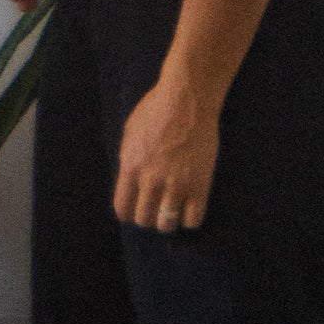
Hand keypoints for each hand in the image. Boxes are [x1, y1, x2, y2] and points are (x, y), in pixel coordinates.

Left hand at [113, 72, 218, 231]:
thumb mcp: (130, 132)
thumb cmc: (157, 109)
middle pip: (144, 220)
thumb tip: (128, 180)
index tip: (137, 210)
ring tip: (172, 211)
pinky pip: (193, 220)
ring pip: (167, 225)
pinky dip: (190, 220)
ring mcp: (176, 184)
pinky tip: (190, 208)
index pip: (123, 209)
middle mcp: (150, 179)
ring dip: (168, 222)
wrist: (188, 98)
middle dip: (149, 218)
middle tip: (157, 209)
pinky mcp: (200, 185)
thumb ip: (127, 158)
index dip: (129, 214)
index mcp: (130, 166)